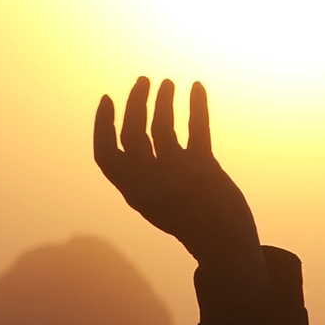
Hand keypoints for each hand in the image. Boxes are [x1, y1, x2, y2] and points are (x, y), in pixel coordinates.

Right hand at [94, 78, 261, 283]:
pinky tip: (198, 86)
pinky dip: (198, 105)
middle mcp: (151, 184)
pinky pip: (198, 129)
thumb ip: (138, 173)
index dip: (103, 124)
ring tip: (168, 82)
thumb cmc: (184, 219)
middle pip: (134, 133)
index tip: (108, 97)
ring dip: (164, 100)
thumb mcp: (151, 201)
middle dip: (136, 102)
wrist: (222, 244)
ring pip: (164, 128)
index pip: (105, 155)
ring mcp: (178, 176)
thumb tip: (133, 128)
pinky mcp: (206, 169)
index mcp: (133, 193)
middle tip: (144, 80)